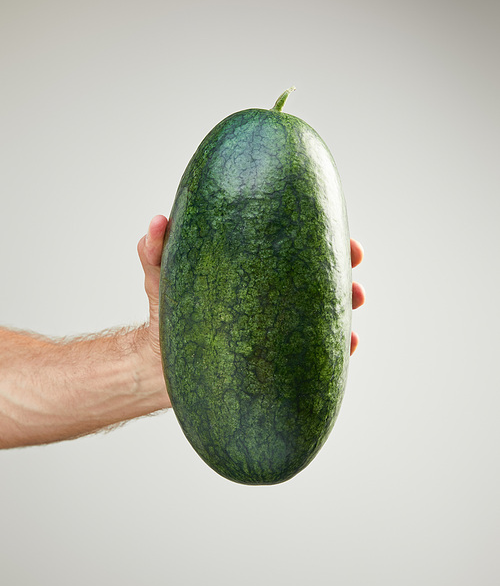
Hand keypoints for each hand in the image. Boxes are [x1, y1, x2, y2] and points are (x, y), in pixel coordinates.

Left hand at [138, 218, 364, 358]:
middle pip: (314, 275)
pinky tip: (349, 343)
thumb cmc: (163, 309)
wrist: (159, 363)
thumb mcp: (159, 274)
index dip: (317, 233)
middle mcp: (268, 294)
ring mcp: (274, 327)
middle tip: (354, 265)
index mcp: (251, 267)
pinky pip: (311, 354)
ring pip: (321, 312)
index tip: (337, 229)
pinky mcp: (274, 361)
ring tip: (355, 302)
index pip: (289, 244)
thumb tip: (159, 222)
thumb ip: (154, 248)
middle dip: (342, 267)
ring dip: (345, 305)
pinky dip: (334, 350)